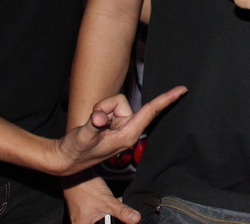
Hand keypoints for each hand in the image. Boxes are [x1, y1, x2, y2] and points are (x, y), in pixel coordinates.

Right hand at [51, 86, 185, 175]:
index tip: (182, 90)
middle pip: (121, 102)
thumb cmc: (76, 150)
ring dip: (100, 109)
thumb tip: (100, 117)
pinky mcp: (114, 123)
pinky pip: (108, 107)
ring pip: (113, 103)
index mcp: (128, 135)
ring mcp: (121, 126)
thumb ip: (93, 125)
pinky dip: (100, 112)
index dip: (166, 99)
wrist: (68, 158)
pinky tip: (95, 125)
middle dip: (106, 106)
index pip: (150, 112)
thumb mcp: (83, 137)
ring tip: (92, 125)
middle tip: (94, 121)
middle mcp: (128, 129)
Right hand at [64, 175, 140, 223]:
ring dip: (108, 214)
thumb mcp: (107, 201)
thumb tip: (135, 219)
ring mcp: (80, 215)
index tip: (117, 220)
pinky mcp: (83, 208)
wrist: (78, 172)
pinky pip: (96, 212)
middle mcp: (79, 222)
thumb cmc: (86, 186)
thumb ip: (122, 211)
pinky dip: (105, 208)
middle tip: (112, 212)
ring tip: (112, 207)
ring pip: (99, 219)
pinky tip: (111, 202)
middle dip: (111, 220)